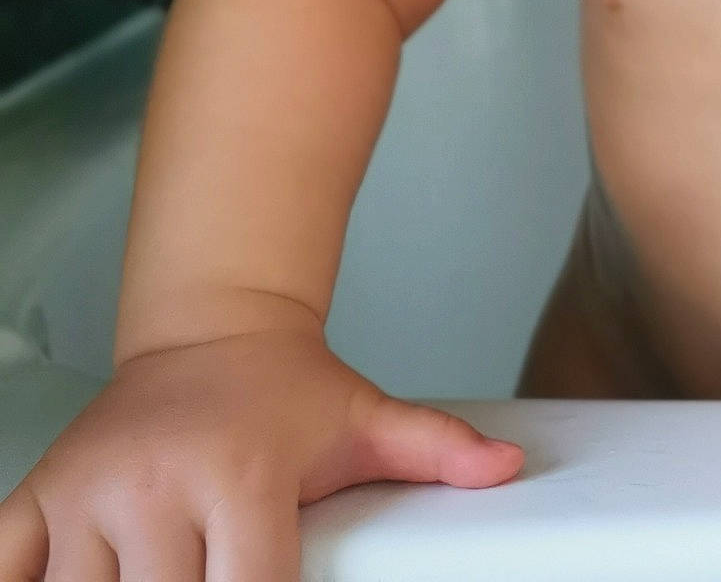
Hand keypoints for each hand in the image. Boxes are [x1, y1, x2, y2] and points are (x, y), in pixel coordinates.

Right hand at [0, 322, 523, 579]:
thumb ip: (435, 450)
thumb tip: (507, 470)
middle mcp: (156, 482)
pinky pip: (8, 568)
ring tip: (156, 581)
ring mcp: (88, 491)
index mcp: (239, 474)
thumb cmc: (285, 392)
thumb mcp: (364, 418)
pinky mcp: (39, 497)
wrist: (209, 328)